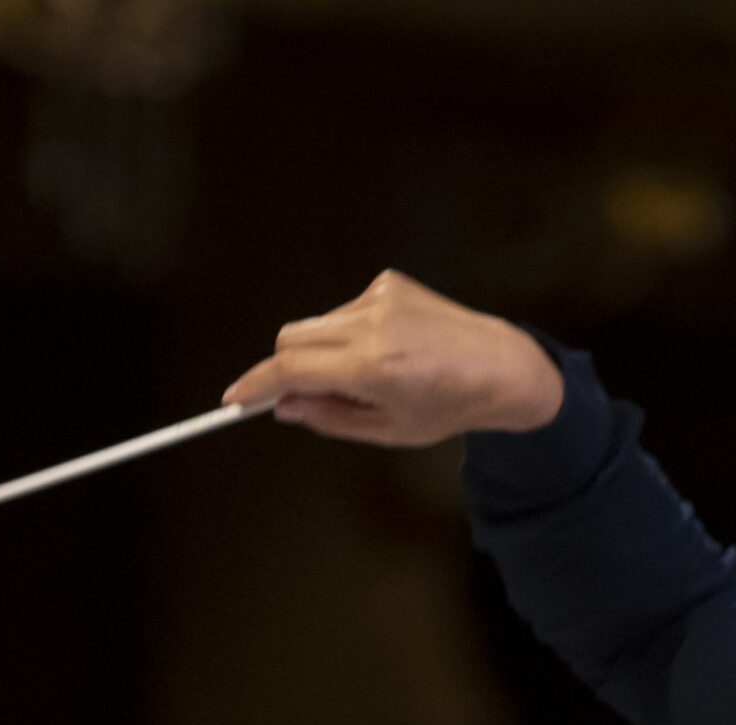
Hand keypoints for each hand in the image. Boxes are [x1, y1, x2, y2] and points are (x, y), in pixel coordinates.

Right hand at [220, 269, 564, 446]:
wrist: (501, 366)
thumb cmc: (448, 405)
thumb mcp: (388, 430)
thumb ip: (328, 417)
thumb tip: (282, 404)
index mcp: (372, 367)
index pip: (290, 369)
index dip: (256, 385)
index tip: (235, 399)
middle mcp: (372, 325)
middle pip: (291, 338)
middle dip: (287, 368)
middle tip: (302, 396)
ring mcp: (380, 297)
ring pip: (317, 325)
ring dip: (323, 351)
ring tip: (368, 375)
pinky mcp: (389, 282)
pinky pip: (345, 310)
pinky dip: (349, 332)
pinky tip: (388, 348)